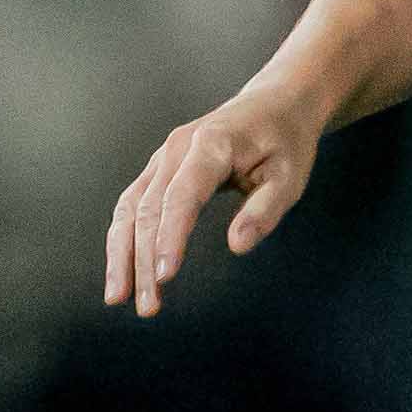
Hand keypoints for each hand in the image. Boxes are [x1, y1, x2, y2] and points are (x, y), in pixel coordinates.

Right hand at [104, 79, 333, 316]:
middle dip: (143, 260)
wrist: (273, 104)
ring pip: (129, 209)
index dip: (171, 237)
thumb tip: (238, 246)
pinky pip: (132, 205)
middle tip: (148, 307)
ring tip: (120, 298)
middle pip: (149, 209)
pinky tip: (123, 272)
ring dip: (122, 255)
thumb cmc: (285, 141)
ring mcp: (162, 158)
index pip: (182, 196)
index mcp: (211, 145)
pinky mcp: (159, 169)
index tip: (166, 276)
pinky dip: (123, 239)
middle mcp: (176, 149)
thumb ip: (264, 210)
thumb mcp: (291, 176)